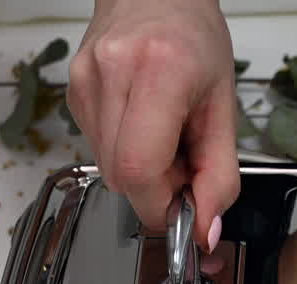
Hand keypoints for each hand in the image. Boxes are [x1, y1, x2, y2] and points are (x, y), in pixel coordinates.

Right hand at [68, 0, 239, 246]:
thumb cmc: (195, 41)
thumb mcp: (224, 107)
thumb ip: (220, 175)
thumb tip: (205, 230)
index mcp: (159, 72)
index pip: (139, 169)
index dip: (161, 204)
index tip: (184, 209)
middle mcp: (112, 73)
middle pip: (120, 176)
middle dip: (155, 189)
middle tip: (182, 164)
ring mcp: (84, 81)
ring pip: (106, 167)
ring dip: (140, 171)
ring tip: (165, 138)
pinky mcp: (72, 91)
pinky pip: (98, 147)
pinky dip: (125, 152)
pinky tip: (143, 126)